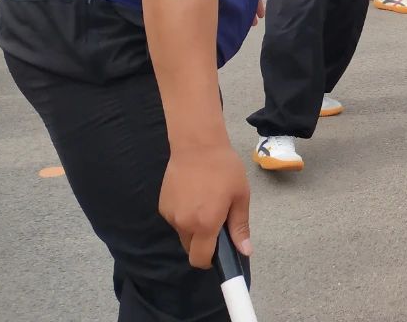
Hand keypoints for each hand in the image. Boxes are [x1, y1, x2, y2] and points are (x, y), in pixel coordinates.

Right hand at [159, 141, 251, 268]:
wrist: (197, 145)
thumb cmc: (224, 169)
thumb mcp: (240, 196)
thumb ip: (240, 226)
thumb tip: (244, 251)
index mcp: (205, 224)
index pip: (199, 259)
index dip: (209, 261)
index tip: (219, 252)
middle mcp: (184, 223)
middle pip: (191, 248)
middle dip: (203, 242)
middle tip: (216, 221)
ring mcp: (170, 215)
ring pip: (183, 233)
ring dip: (193, 228)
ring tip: (205, 203)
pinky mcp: (162, 205)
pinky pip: (175, 220)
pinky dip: (184, 215)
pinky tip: (193, 196)